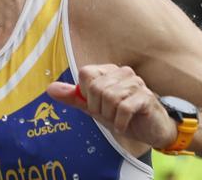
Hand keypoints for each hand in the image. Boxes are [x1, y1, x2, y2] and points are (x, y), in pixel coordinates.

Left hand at [47, 64, 177, 148]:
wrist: (151, 130)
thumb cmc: (123, 116)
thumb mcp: (95, 108)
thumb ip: (73, 98)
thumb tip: (50, 89)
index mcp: (109, 71)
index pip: (85, 74)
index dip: (86, 94)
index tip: (96, 105)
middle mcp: (123, 72)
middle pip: (96, 88)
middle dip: (98, 109)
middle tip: (109, 115)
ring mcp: (136, 83)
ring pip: (109, 98)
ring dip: (110, 116)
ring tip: (118, 119)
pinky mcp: (146, 97)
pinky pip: (124, 108)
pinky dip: (120, 122)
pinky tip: (125, 125)